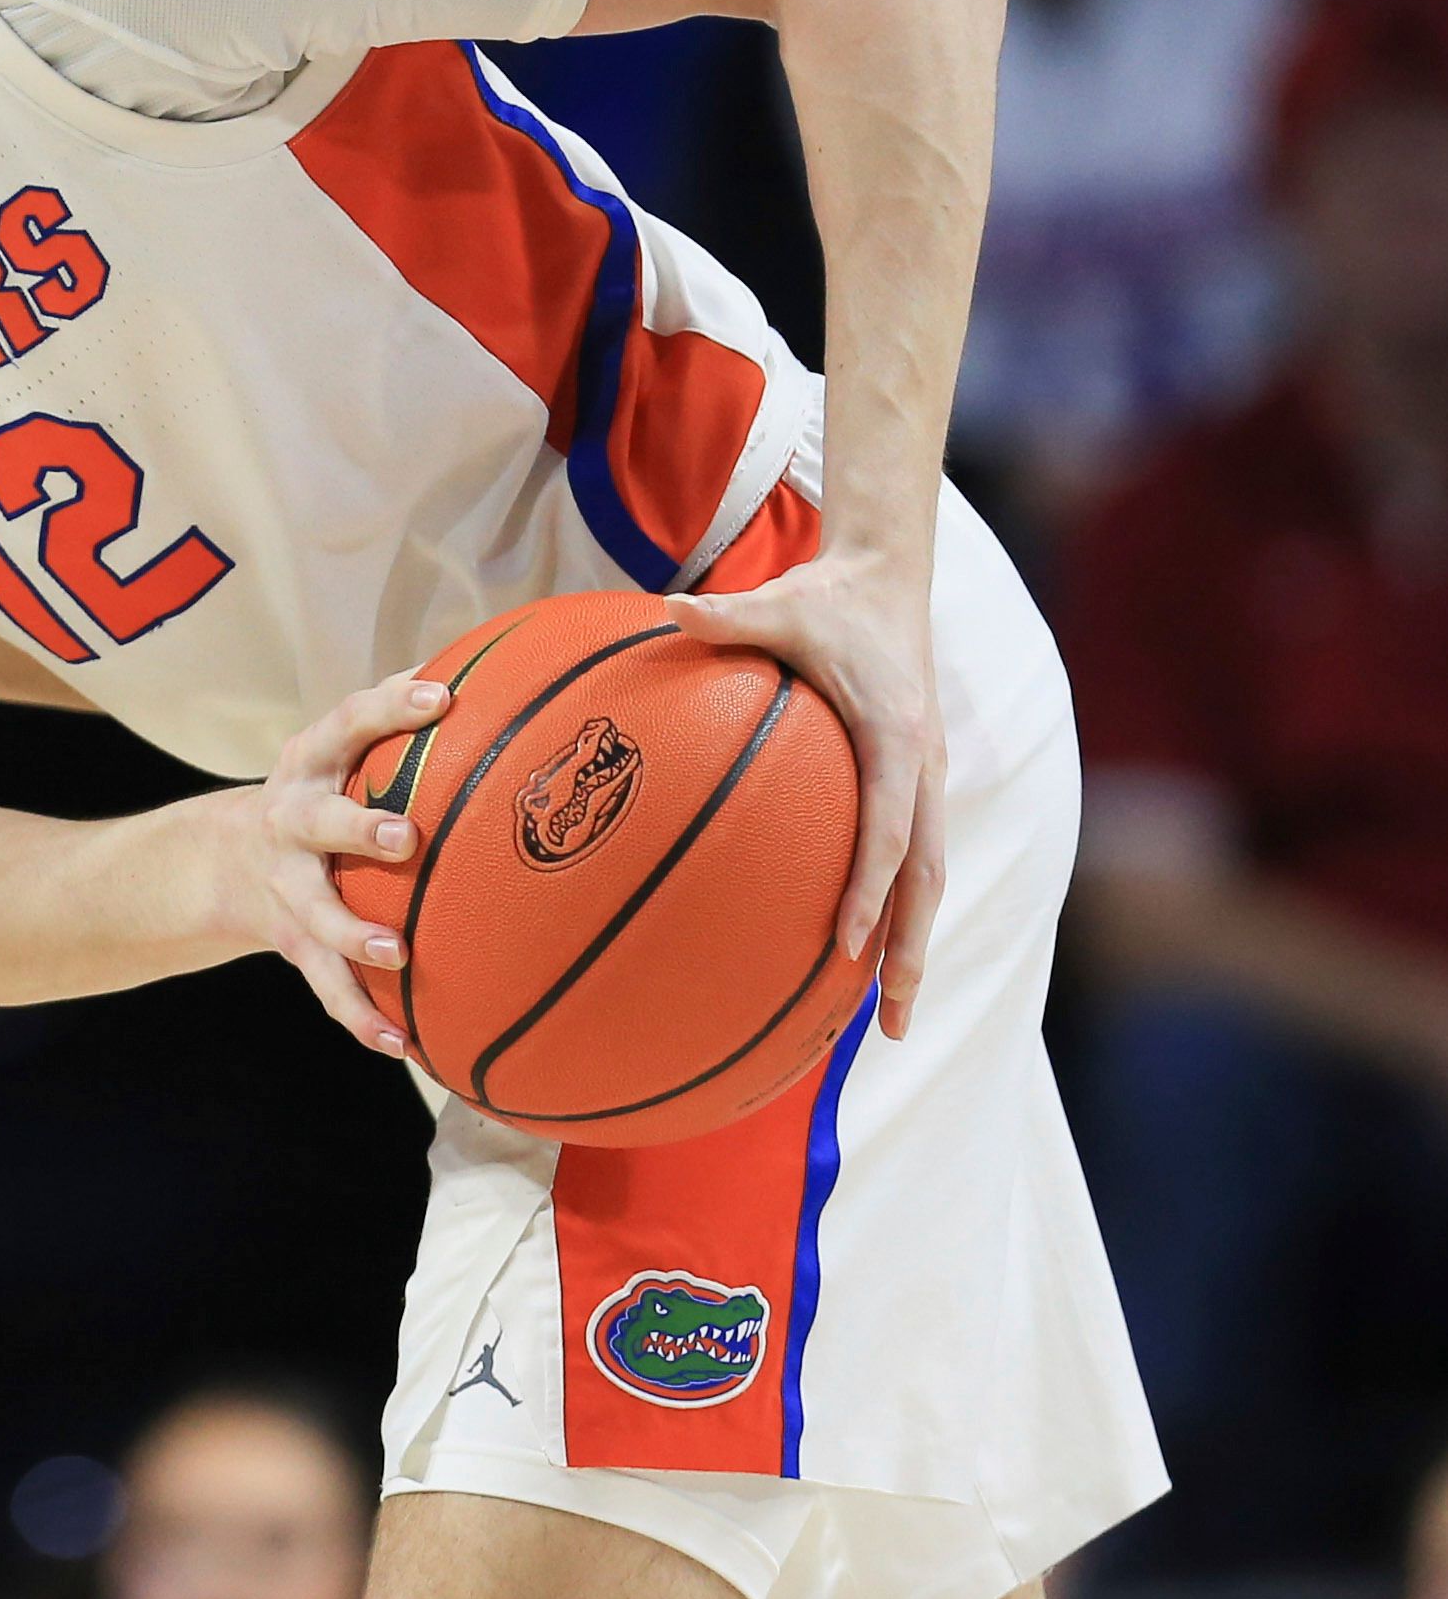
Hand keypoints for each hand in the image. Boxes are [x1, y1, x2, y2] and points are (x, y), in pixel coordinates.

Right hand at [201, 667, 444, 1058]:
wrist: (222, 860)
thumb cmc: (321, 789)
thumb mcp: (340, 747)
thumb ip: (400, 715)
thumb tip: (494, 663)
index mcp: (309, 762)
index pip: (346, 722)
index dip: (389, 708)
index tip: (439, 697)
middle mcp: (290, 819)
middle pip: (318, 822)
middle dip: (359, 828)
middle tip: (407, 837)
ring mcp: (287, 885)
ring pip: (316, 912)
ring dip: (354, 933)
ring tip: (399, 953)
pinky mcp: (292, 939)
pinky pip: (324, 982)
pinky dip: (359, 1015)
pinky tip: (403, 1045)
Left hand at [665, 547, 942, 1038]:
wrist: (886, 577)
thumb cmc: (827, 597)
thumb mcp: (778, 603)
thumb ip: (726, 615)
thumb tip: (669, 609)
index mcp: (897, 735)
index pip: (889, 827)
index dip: (870, 887)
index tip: (845, 943)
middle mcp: (925, 766)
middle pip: (927, 876)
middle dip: (910, 950)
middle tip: (888, 1021)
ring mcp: (928, 778)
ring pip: (930, 878)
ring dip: (914, 946)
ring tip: (890, 1020)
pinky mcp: (918, 782)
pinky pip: (915, 859)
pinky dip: (899, 911)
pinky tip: (867, 955)